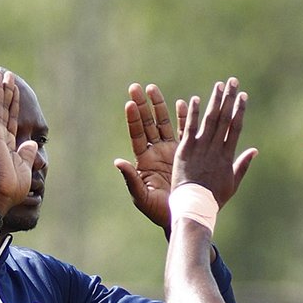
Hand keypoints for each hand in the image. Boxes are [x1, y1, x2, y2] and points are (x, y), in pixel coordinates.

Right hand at [0, 71, 38, 214]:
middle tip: (7, 75)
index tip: (14, 91)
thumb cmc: (11, 187)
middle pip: (5, 109)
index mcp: (9, 145)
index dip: (14, 105)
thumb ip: (27, 154)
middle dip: (6, 92)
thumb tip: (32, 143)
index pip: (12, 120)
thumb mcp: (24, 168)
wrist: (1, 195)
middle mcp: (0, 137)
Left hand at [113, 83, 186, 230]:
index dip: (133, 120)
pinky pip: (184, 132)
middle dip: (142, 105)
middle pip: (147, 124)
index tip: (130, 103)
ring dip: (158, 106)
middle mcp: (155, 152)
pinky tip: (182, 103)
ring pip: (163, 123)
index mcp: (144, 161)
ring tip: (152, 88)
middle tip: (136, 87)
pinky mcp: (184, 153)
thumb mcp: (142, 197)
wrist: (180, 215)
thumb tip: (117, 162)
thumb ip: (131, 179)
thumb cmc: (158, 211)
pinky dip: (183, 118)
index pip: (137, 135)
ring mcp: (169, 151)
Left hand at [171, 77, 256, 206]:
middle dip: (230, 99)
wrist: (195, 206)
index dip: (240, 110)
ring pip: (209, 120)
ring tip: (219, 85)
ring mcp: (200, 148)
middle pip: (224, 119)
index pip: (235, 128)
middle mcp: (215, 149)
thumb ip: (242, 165)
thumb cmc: (214, 198)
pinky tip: (194, 99)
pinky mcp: (185, 150)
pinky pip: (190, 128)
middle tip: (233, 82)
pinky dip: (192, 114)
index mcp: (227, 156)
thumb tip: (254, 150)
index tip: (243, 96)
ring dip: (215, 101)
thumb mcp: (232, 183)